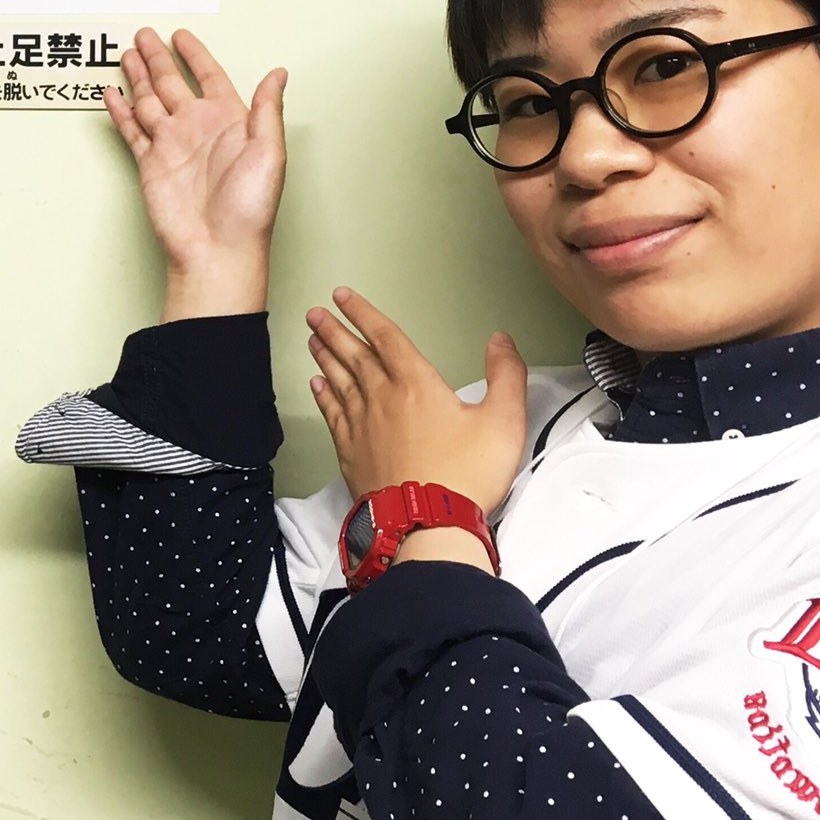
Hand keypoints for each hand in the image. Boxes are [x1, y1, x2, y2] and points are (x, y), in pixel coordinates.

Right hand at [102, 28, 287, 319]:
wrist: (216, 249)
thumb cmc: (249, 210)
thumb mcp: (270, 153)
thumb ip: (267, 110)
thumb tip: (278, 74)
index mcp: (228, 121)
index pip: (208, 76)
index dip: (195, 54)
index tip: (182, 36)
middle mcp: (198, 129)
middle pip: (171, 82)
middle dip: (157, 57)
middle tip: (144, 35)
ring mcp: (172, 146)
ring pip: (149, 100)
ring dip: (137, 76)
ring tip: (127, 54)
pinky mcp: (150, 164)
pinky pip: (132, 130)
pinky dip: (121, 111)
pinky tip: (114, 94)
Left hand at [305, 288, 526, 519]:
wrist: (426, 524)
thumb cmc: (466, 474)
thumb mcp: (503, 420)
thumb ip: (506, 375)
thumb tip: (500, 340)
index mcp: (416, 384)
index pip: (385, 337)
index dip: (363, 313)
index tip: (343, 296)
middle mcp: (382, 398)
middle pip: (353, 355)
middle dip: (334, 330)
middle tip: (315, 313)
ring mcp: (362, 426)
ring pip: (338, 381)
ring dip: (325, 357)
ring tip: (313, 339)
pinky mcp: (351, 453)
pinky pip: (332, 414)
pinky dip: (323, 396)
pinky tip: (316, 386)